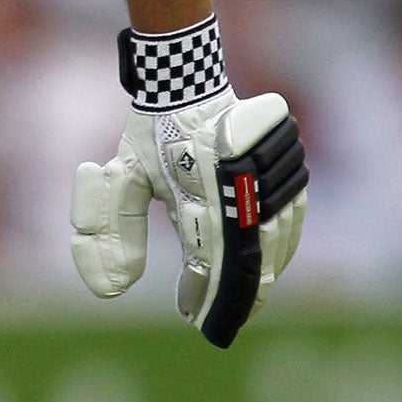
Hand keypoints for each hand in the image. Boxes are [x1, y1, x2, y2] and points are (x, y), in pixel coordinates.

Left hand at [69, 22, 306, 347]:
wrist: (188, 82)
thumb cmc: (152, 135)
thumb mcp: (122, 178)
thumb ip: (112, 232)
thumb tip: (109, 291)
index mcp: (196, 184)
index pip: (206, 258)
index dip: (204, 294)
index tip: (192, 318)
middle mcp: (238, 180)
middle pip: (248, 258)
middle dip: (237, 296)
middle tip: (221, 319)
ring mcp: (269, 170)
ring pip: (276, 241)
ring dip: (261, 275)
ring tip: (242, 300)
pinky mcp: (289, 164)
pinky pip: (292, 217)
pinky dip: (281, 246)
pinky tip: (268, 265)